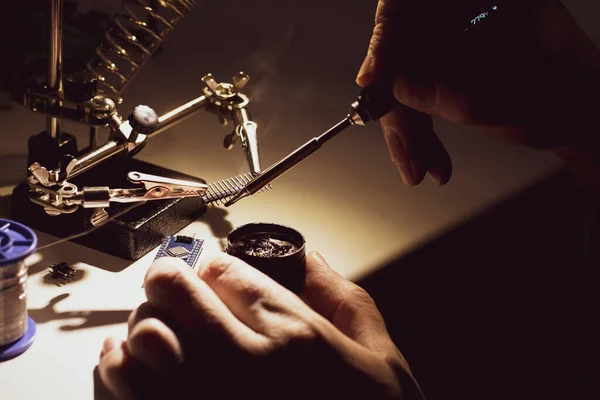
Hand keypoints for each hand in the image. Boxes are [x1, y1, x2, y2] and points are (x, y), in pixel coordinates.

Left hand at [97, 252, 423, 398]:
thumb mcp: (378, 355)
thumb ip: (341, 297)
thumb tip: (307, 259)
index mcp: (293, 337)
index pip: (222, 269)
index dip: (210, 266)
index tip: (212, 275)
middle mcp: (245, 366)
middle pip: (171, 291)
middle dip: (169, 286)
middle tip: (175, 295)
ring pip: (141, 336)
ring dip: (142, 328)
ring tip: (155, 333)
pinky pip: (122, 389)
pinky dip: (115, 369)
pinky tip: (130, 367)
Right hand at [357, 0, 599, 185]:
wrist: (581, 122)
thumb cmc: (571, 104)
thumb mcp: (520, 103)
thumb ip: (459, 93)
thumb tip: (398, 86)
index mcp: (489, 1)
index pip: (413, 5)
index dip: (387, 40)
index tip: (374, 78)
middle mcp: (463, 14)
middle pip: (403, 47)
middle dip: (396, 106)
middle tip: (402, 148)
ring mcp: (452, 41)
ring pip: (404, 78)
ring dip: (407, 130)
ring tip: (417, 167)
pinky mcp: (445, 68)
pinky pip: (414, 94)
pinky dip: (416, 131)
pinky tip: (425, 159)